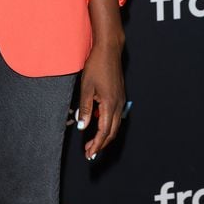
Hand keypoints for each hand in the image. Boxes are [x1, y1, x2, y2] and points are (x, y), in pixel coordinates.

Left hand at [76, 42, 124, 160]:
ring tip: (92, 141)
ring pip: (114, 125)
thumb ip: (85, 108)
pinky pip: (114, 115)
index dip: (96, 144)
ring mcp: (121, 100)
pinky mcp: (119, 95)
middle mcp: (118, 105)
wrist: (109, 50)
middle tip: (89, 152)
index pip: (104, 131)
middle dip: (101, 144)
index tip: (89, 153)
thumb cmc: (96, 65)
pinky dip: (106, 123)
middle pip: (112, 132)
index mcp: (110, 104)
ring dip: (104, 135)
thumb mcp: (86, 86)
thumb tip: (82, 126)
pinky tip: (96, 121)